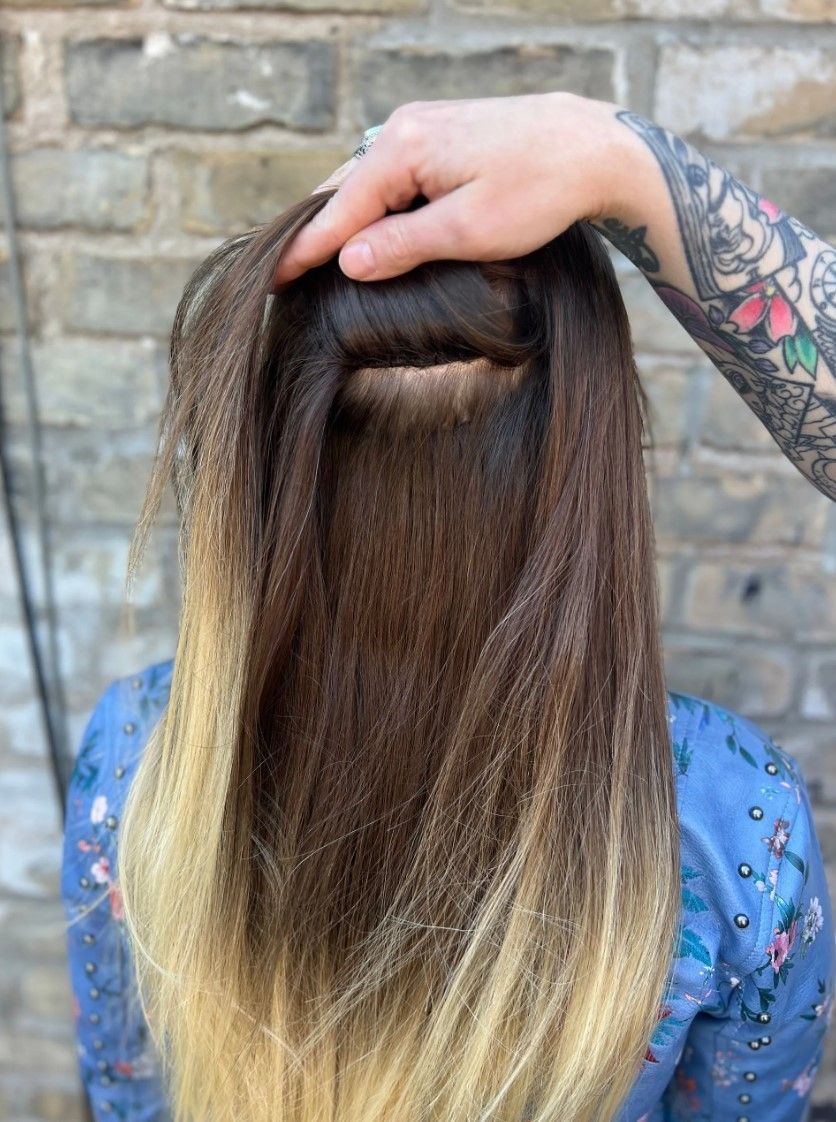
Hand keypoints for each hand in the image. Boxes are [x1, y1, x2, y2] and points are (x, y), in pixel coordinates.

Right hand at [272, 92, 628, 287]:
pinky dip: (377, 207)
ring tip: (323, 263)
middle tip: (291, 276)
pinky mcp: (444, 136)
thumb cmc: (539, 189)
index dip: (305, 251)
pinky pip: (393, 176)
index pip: (338, 210)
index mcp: (402, 148)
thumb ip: (401, 246)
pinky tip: (373, 231)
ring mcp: (424, 127)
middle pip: (345, 191)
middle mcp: (404, 128)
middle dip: (320, 235)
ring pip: (369, 184)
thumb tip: (347, 262)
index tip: (274, 280)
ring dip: (349, 222)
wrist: (595, 146)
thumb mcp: (467, 232)